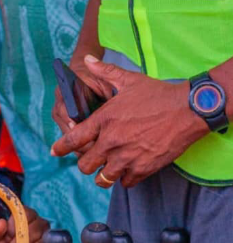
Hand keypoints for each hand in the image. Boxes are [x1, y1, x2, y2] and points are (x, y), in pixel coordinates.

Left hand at [51, 56, 208, 188]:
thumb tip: (88, 60)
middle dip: (84, 163)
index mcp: (104, 120)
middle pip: (84, 164)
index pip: (73, 139)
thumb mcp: (128, 79)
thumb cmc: (157, 93)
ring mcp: (127, 157)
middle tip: (89, 160)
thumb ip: (104, 71)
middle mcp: (111, 141)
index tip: (54, 152)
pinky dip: (123, 179)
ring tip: (105, 170)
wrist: (188, 109)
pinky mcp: (144, 168)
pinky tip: (126, 171)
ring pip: (103, 178)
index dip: (60, 147)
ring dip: (102, 175)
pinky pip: (125, 182)